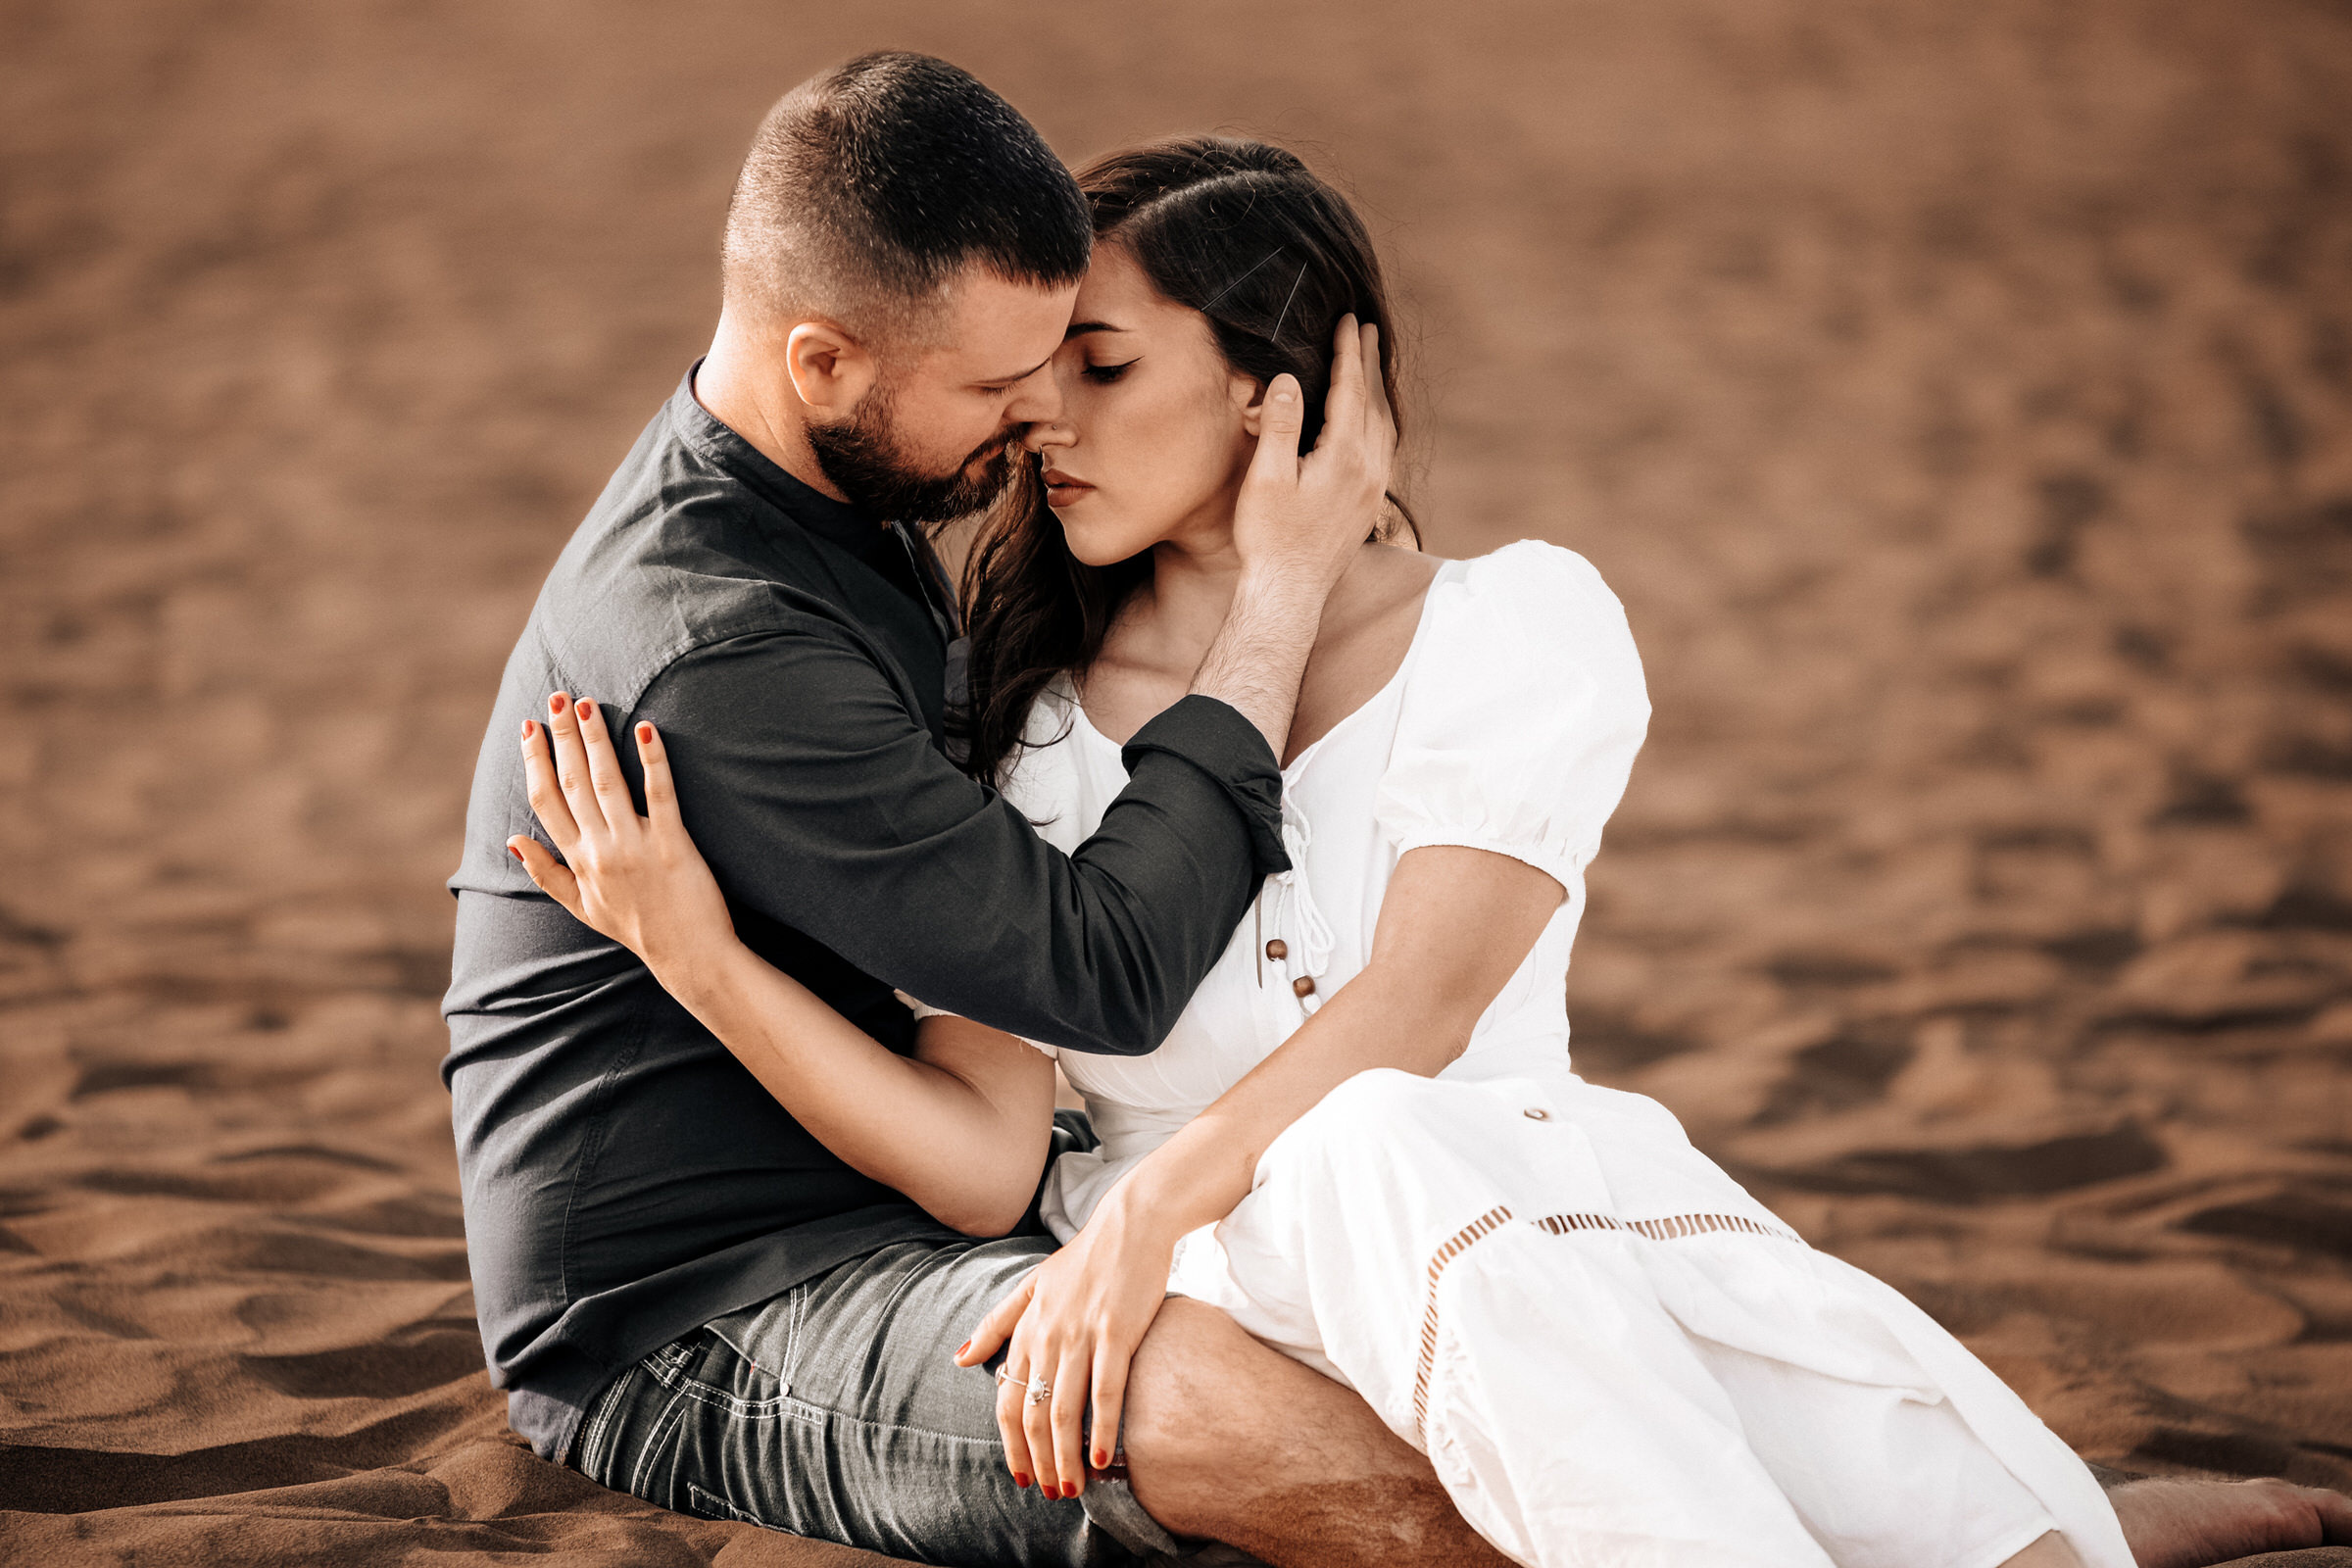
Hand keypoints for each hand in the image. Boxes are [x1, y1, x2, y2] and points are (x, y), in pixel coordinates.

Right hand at [508, 693, 734, 972]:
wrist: (688, 957)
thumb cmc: (637, 928)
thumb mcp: (582, 907)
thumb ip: (546, 873)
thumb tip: (512, 840)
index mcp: (578, 861)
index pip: (545, 802)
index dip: (534, 762)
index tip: (528, 727)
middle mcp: (601, 850)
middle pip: (572, 784)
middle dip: (560, 739)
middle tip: (555, 698)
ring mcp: (635, 846)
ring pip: (608, 783)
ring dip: (595, 741)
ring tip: (585, 705)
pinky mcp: (672, 845)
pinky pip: (660, 795)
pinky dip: (652, 761)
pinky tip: (647, 728)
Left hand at [953, 1204, 1178, 1498]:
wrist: (1131, 1223)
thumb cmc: (1086, 1258)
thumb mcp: (1033, 1285)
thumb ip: (997, 1324)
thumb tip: (960, 1360)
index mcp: (1027, 1329)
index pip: (1007, 1401)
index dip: (1011, 1445)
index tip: (1023, 1476)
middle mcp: (1047, 1337)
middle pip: (1032, 1415)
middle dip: (1039, 1461)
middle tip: (1053, 1493)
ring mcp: (1081, 1335)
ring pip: (1064, 1411)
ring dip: (1066, 1458)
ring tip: (1074, 1489)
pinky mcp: (1116, 1332)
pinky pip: (1105, 1391)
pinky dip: (1103, 1428)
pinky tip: (1104, 1457)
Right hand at [1228, 314, 1397, 596]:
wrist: (1290, 594)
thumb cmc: (1270, 538)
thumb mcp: (1266, 478)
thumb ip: (1281, 425)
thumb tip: (1291, 379)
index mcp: (1344, 457)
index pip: (1351, 389)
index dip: (1348, 352)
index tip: (1347, 320)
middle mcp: (1369, 469)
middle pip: (1375, 401)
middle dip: (1369, 362)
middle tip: (1366, 327)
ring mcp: (1375, 488)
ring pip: (1385, 424)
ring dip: (1379, 389)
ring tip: (1372, 363)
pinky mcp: (1371, 504)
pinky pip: (1385, 447)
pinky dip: (1381, 419)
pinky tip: (1374, 419)